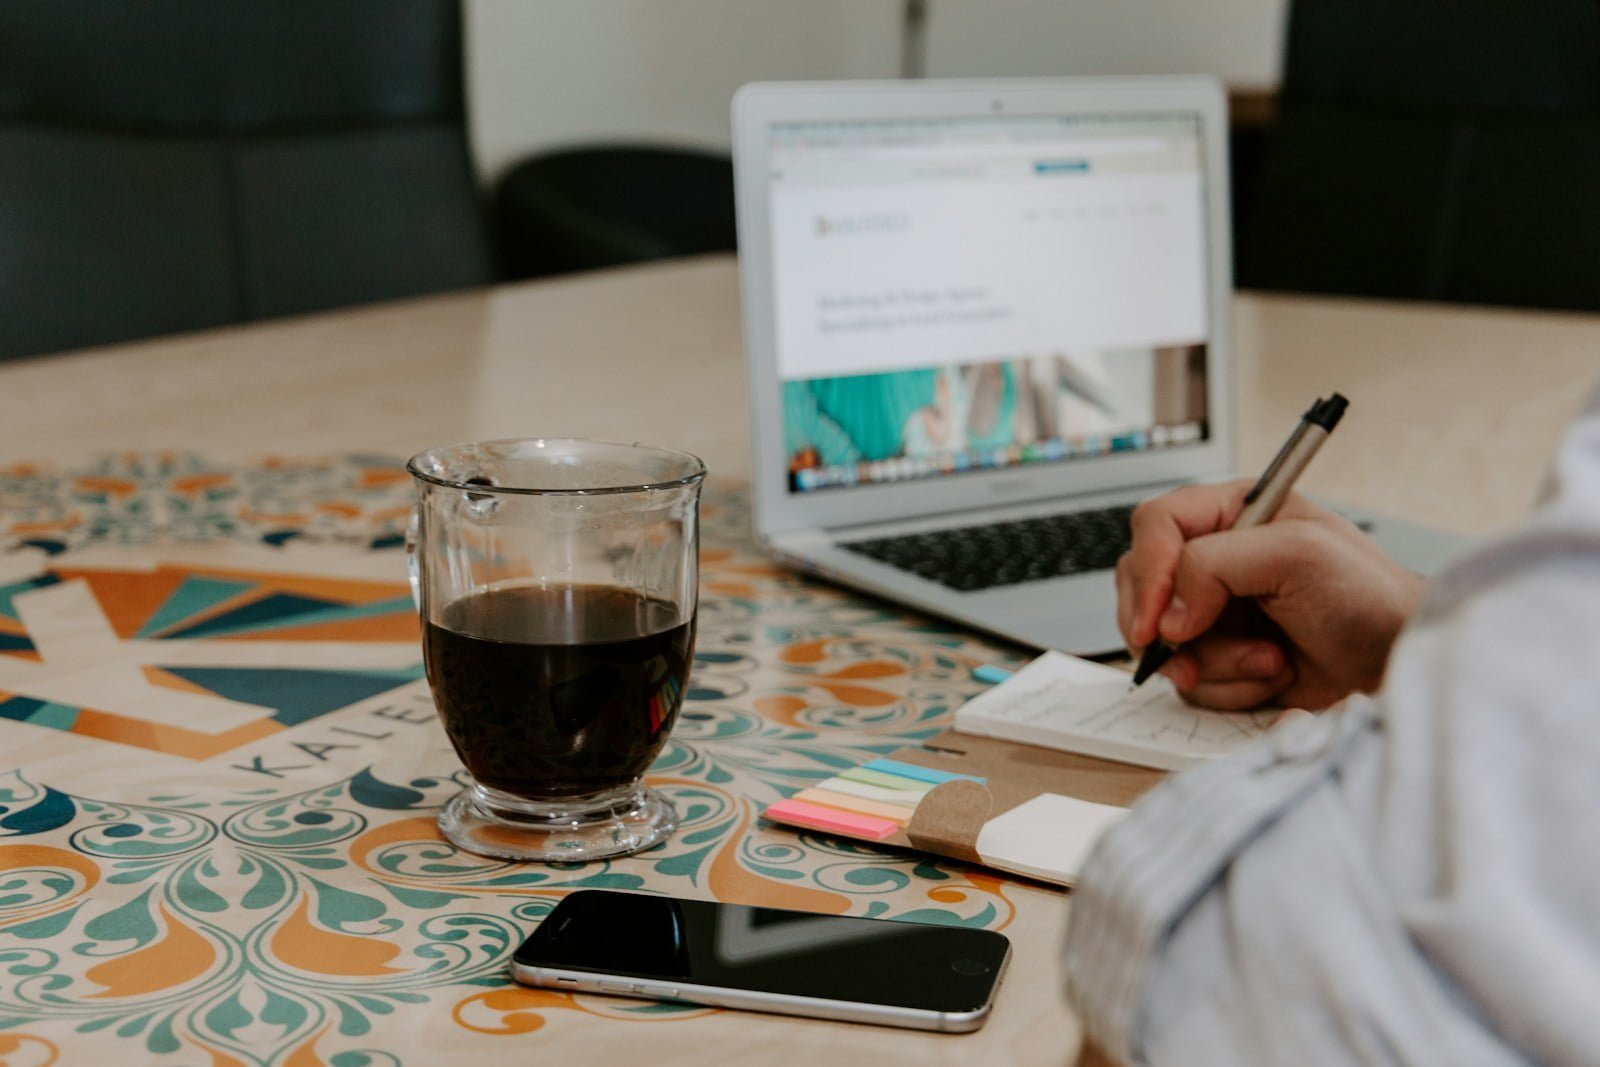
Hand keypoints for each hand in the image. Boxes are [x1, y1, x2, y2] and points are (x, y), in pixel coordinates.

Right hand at [1116, 480, 1423, 709]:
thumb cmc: (1368, 597)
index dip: (1150, 570)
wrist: (1399, 664)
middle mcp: (1214, 560)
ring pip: (1161, 640)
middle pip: (1141, 584)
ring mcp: (1214, 612)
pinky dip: (1228, 687)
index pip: (1156, 525)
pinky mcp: (1221, 657)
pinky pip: (1190, 679)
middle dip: (1166, 627)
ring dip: (1213, 663)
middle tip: (1187, 653)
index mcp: (1231, 513)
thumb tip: (1169, 615)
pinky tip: (1272, 676)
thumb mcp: (1297, 554)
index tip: (1160, 619)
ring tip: (1270, 661)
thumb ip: (1216, 565)